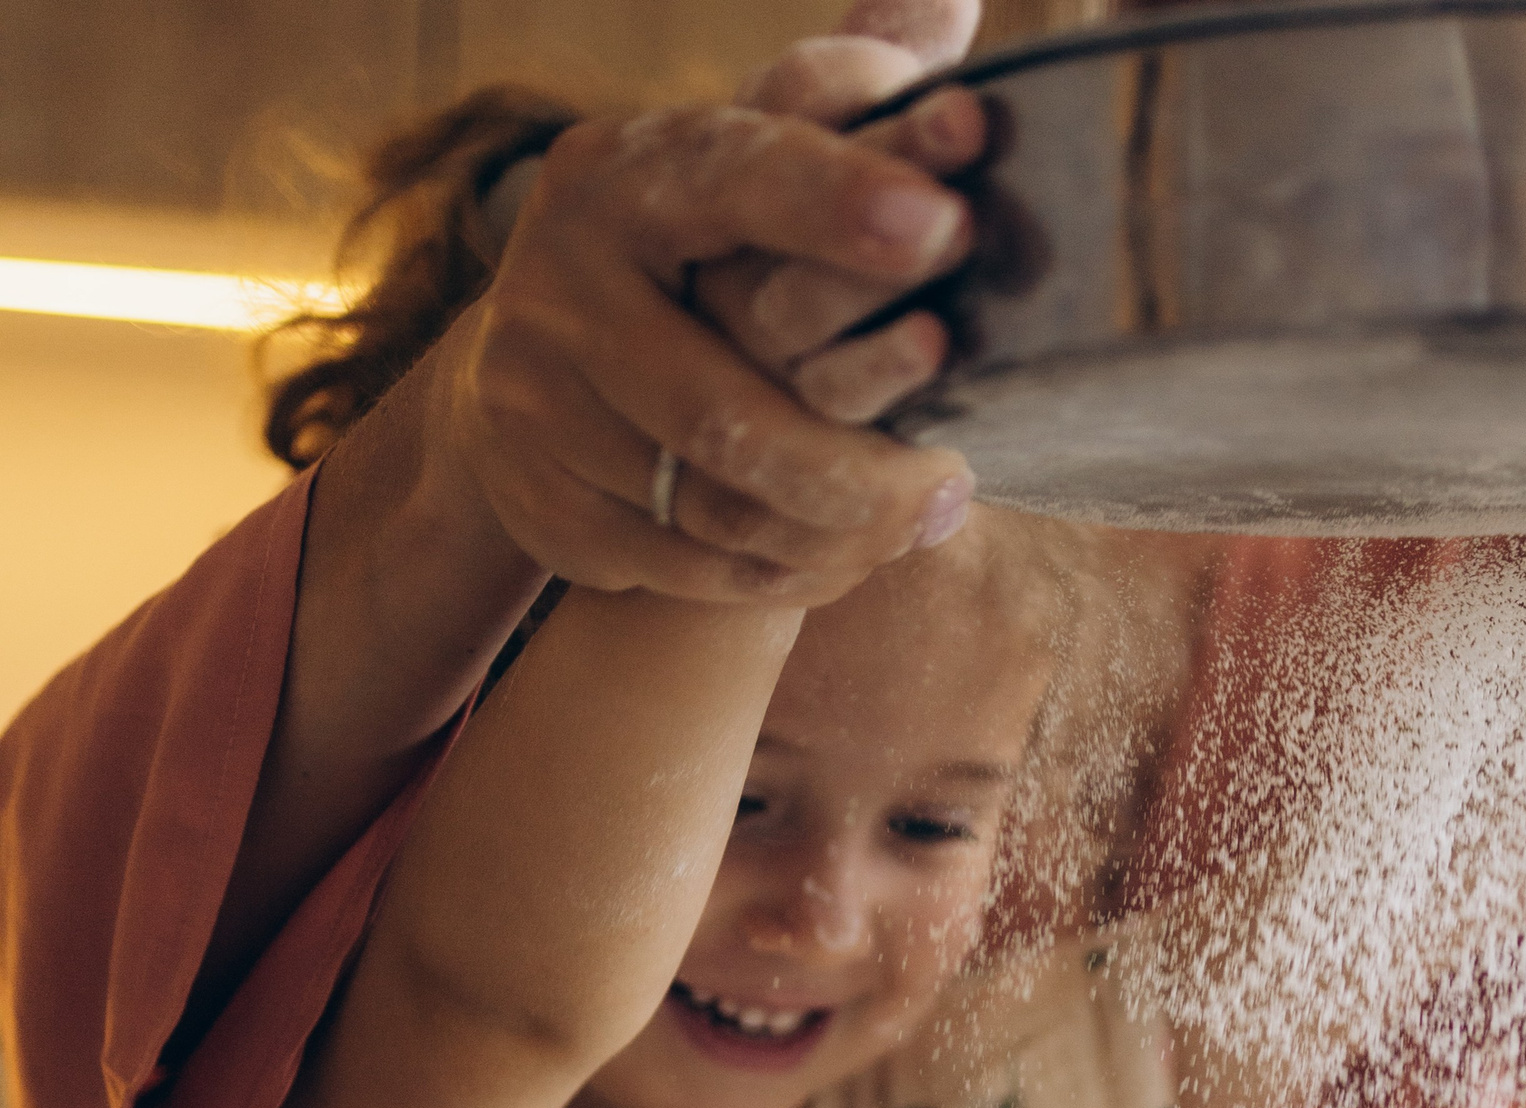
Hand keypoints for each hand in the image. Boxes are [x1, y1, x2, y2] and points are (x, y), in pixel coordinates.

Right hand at [425, 0, 984, 606]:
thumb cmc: (694, 257)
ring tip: (928, 515)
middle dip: (856, 462)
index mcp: (622, 175)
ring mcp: (541, 404)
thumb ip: (847, 87)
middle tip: (958, 480)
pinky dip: (789, 573)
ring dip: (840, 530)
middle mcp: (559, 284)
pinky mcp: (546, 507)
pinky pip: (693, 567)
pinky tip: (853, 554)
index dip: (836, 203)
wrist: (538, 380)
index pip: (734, 177)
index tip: (944, 222)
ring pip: (715, 505)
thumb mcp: (751, 166)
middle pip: (724, 406)